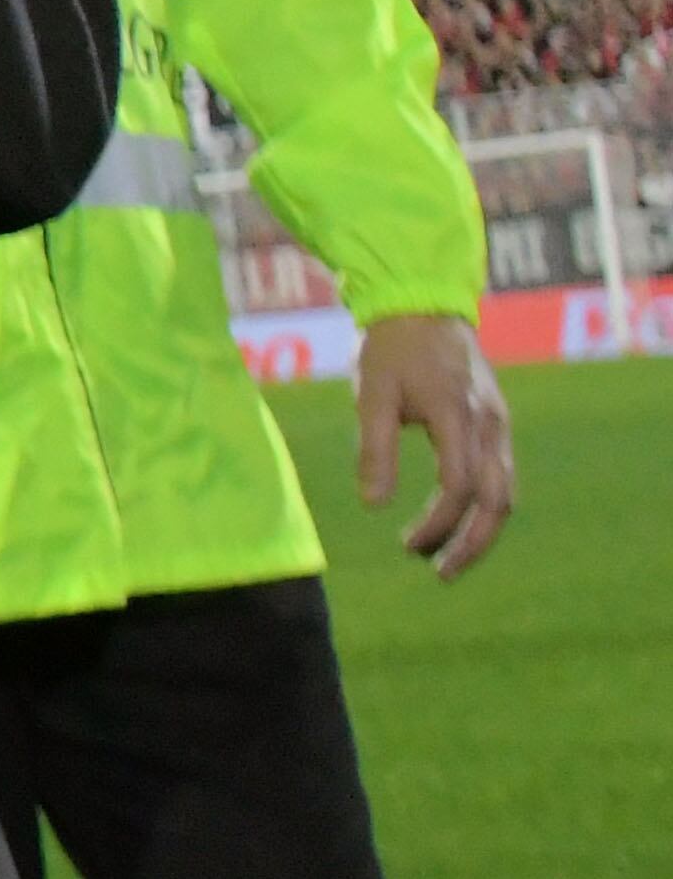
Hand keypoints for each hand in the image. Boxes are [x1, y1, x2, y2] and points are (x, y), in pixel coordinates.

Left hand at [351, 312, 514, 577]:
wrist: (423, 306)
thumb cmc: (391, 349)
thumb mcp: (373, 395)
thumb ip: (376, 449)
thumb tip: (374, 505)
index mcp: (459, 418)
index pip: (458, 488)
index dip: (436, 523)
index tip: (406, 545)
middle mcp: (489, 426)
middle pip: (497, 502)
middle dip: (472, 543)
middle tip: (439, 572)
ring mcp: (498, 425)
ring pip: (505, 492)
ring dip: (480, 529)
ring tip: (444, 557)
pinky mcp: (496, 423)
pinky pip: (501, 475)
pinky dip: (484, 506)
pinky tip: (457, 521)